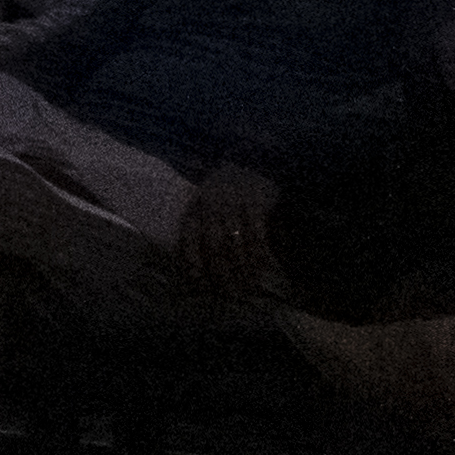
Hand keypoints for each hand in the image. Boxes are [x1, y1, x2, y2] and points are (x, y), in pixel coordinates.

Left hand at [183, 164, 283, 296]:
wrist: (250, 160)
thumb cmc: (223, 190)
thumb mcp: (203, 204)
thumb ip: (198, 230)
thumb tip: (192, 263)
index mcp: (196, 209)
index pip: (189, 242)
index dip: (194, 266)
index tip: (200, 286)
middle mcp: (211, 208)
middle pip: (214, 249)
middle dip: (222, 274)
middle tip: (229, 294)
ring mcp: (234, 206)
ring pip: (236, 245)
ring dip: (243, 269)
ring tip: (248, 287)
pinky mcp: (255, 204)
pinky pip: (257, 236)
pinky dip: (260, 254)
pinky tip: (265, 269)